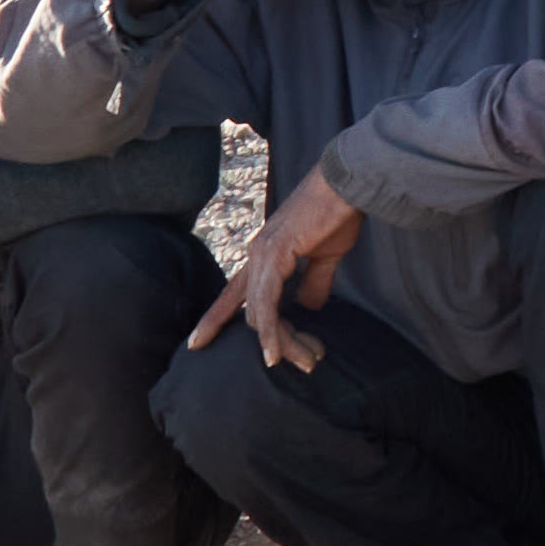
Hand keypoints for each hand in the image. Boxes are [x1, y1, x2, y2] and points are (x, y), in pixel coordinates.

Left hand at [186, 159, 366, 368]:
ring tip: (304, 362)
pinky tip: (277, 353)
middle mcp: (256, 255)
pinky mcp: (276, 257)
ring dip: (281, 342)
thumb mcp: (326, 254)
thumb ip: (314, 281)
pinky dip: (273, 332)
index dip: (215, 318)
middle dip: (275, 342)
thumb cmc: (338, 213)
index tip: (197, 343)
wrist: (347, 184)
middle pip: (249, 311)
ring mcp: (263, 255)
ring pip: (260, 313)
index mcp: (264, 254)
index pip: (233, 294)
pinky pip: (267, 304)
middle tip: (305, 361)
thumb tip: (309, 307)